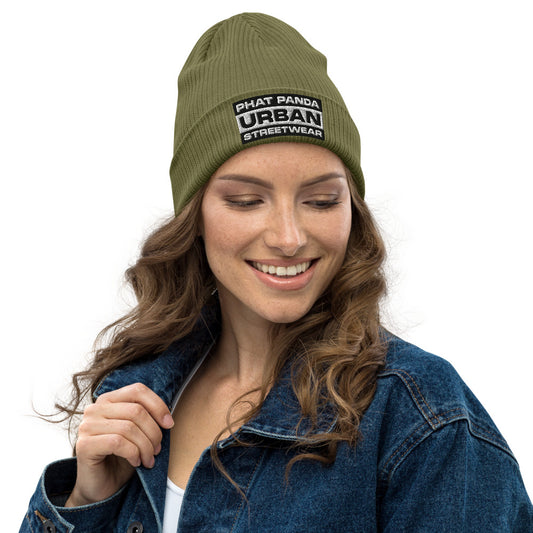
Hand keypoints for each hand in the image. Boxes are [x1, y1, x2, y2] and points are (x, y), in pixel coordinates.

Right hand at [65, 382, 173, 506]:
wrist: (101, 486)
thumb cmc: (122, 457)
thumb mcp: (138, 432)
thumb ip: (148, 418)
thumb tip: (168, 419)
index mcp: (108, 399)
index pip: (138, 390)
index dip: (158, 405)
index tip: (169, 424)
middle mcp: (95, 409)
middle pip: (136, 410)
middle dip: (153, 432)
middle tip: (158, 449)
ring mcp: (87, 426)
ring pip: (128, 428)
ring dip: (145, 446)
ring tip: (149, 459)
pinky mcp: (84, 445)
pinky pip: (117, 442)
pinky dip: (133, 453)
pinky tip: (136, 462)